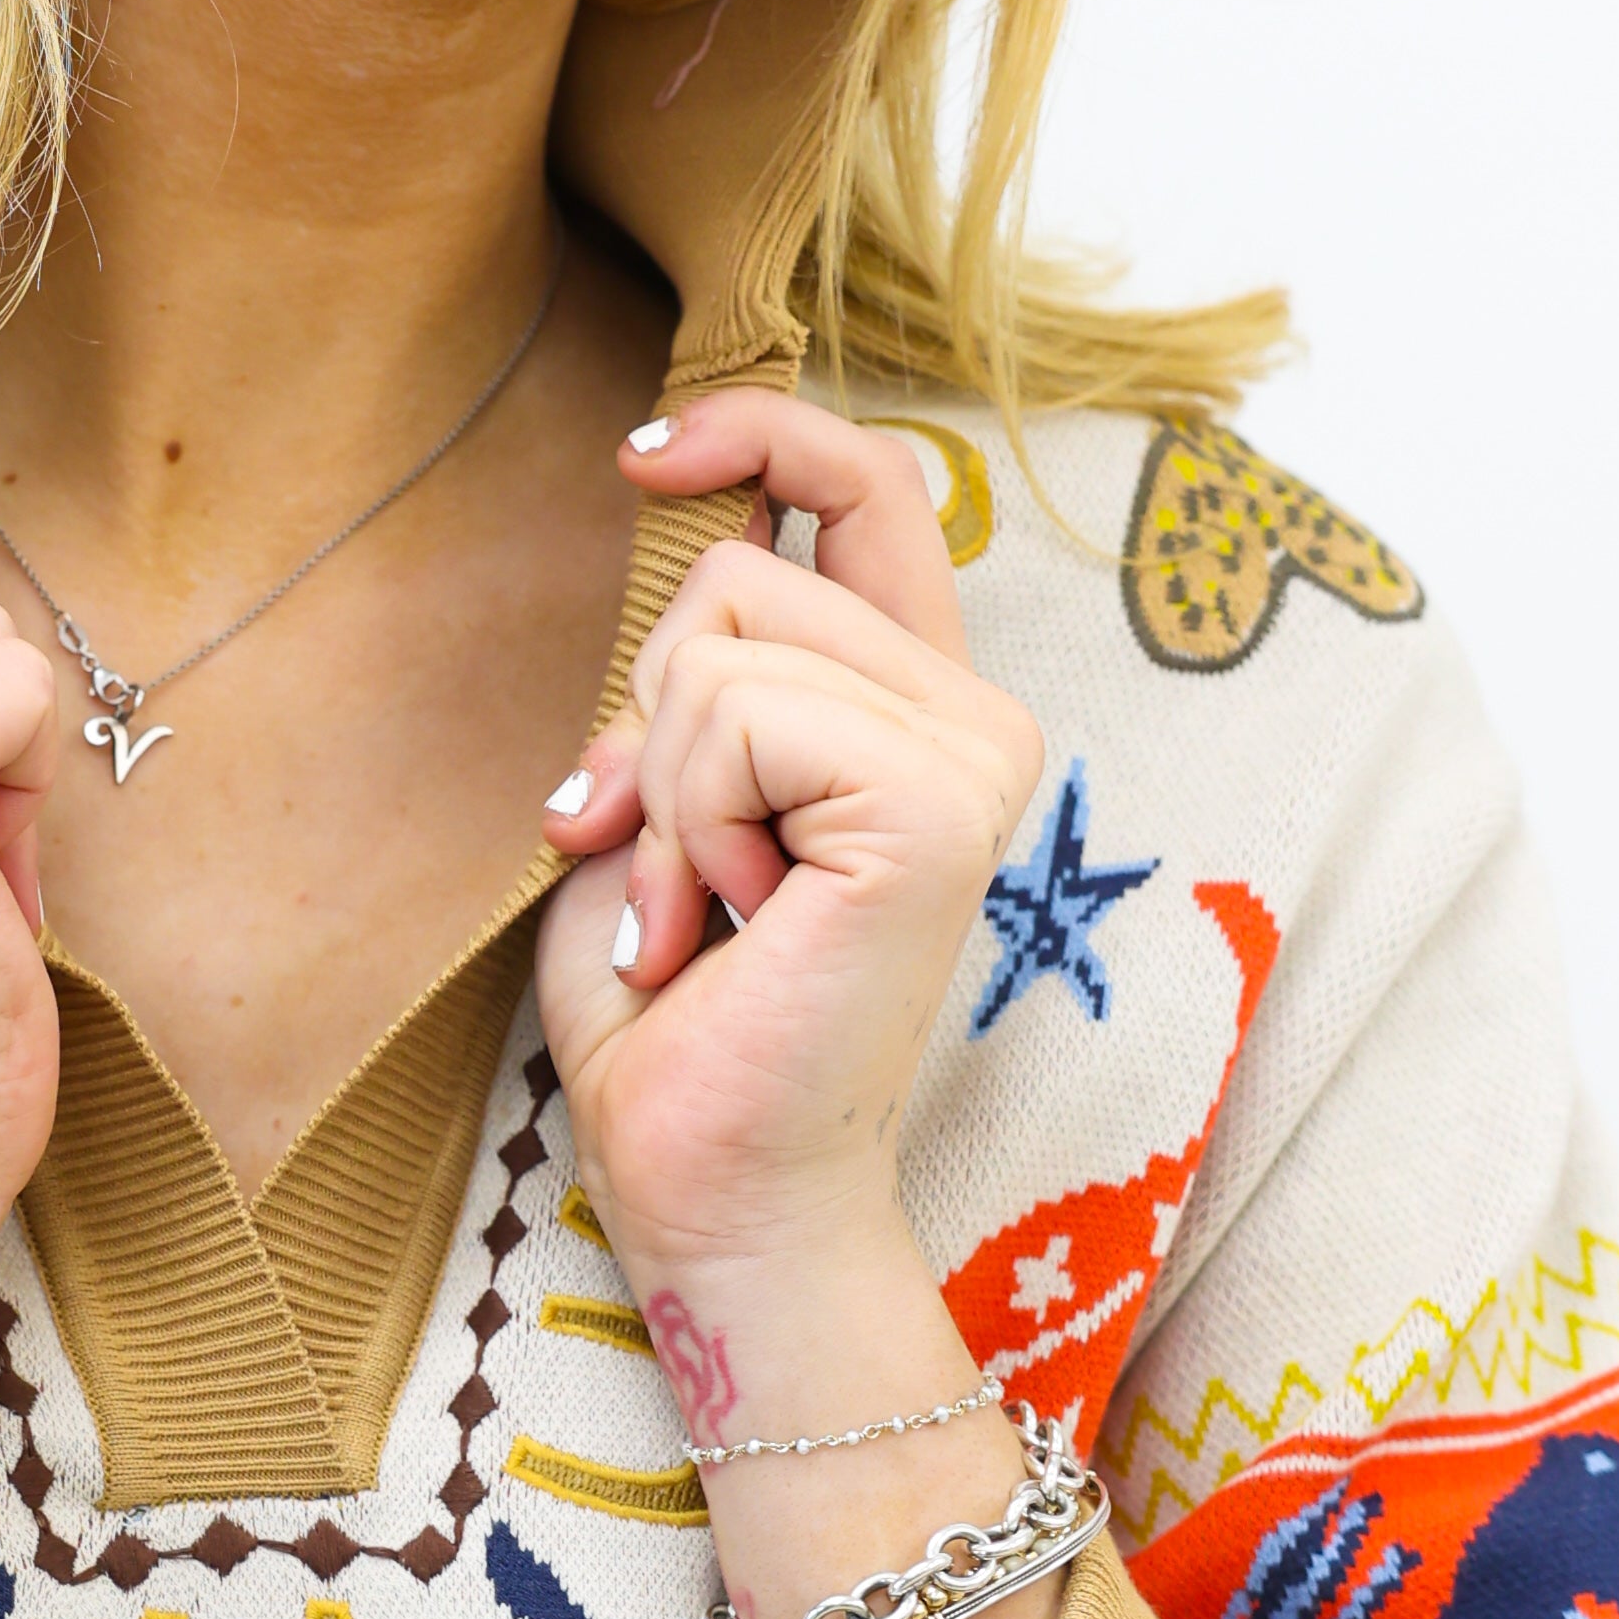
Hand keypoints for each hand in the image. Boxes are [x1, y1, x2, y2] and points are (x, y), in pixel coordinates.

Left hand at [533, 396, 1061, 1618]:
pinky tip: (726, 924)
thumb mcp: (658, 803)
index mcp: (916, 710)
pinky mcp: (935, 804)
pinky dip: (685, 821)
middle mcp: (974, 718)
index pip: (872, 493)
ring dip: (662, 788)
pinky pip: (737, 713)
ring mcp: (972, 756)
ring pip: (722, 641)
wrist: (715, 1188)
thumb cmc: (680, 1024)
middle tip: (671, 874)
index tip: (644, 453)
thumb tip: (684, 505)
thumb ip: (688, 674)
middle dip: (653, 720)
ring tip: (703, 913)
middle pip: (744, 573)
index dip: (763, 430)